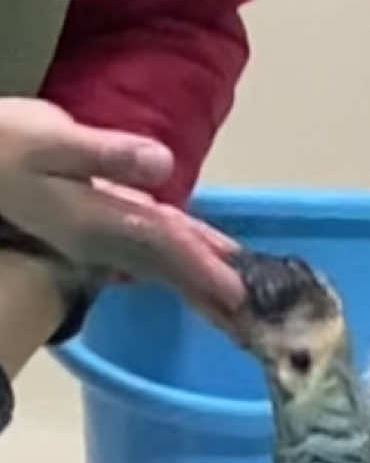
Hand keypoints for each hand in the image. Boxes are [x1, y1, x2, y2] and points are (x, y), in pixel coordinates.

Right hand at [0, 99, 243, 320]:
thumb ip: (106, 154)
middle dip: (209, 293)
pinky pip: (148, 248)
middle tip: (251, 322)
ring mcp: (98, 237)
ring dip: (197, 281)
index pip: (165, 247)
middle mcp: (103, 239)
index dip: (203, 268)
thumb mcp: (50, 140)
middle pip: (169, 269)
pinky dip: (177, 256)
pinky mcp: (95, 226)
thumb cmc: (3, 144)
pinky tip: (195, 258)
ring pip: (160, 263)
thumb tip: (162, 166)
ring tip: (234, 302)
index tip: (239, 295)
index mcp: (99, 222)